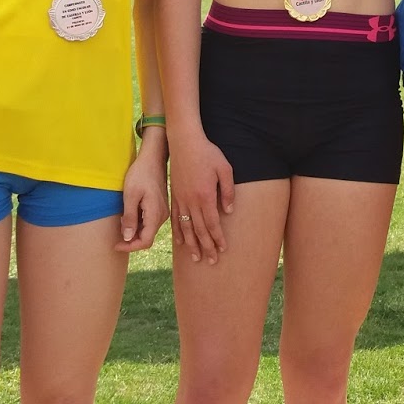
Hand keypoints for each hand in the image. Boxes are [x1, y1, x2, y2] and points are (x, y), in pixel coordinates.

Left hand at [116, 138, 167, 252]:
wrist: (153, 159)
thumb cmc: (141, 174)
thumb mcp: (130, 195)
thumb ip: (129, 218)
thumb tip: (127, 237)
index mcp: (156, 214)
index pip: (145, 241)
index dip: (130, 246)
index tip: (115, 245)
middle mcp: (162, 216)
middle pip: (147, 237)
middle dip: (131, 241)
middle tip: (115, 238)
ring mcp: (162, 211)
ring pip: (148, 230)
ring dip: (134, 232)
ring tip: (120, 224)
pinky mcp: (160, 207)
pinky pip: (149, 222)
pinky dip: (138, 224)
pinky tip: (128, 216)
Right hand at [167, 131, 234, 263]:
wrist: (185, 142)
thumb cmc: (208, 153)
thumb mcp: (225, 169)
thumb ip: (228, 191)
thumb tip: (229, 211)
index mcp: (205, 196)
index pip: (212, 223)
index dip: (217, 238)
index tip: (222, 250)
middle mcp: (191, 201)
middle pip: (199, 230)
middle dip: (206, 247)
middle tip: (212, 261)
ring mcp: (181, 199)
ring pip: (186, 227)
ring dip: (192, 244)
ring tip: (197, 258)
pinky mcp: (174, 196)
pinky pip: (175, 218)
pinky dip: (178, 232)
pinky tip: (181, 242)